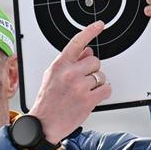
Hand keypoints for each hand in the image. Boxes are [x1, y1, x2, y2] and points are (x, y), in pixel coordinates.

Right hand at [29, 21, 111, 142]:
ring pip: (102, 76)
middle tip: (84, 81)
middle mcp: (70, 73)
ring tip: (84, 92)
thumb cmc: (47, 102)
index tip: (99, 25)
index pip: (77, 42)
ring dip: (97, 83)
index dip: (90, 31)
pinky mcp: (88, 100)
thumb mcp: (51, 76)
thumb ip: (69, 62)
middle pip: (95, 61)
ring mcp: (80, 86)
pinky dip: (102, 93)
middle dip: (92, 70)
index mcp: (60, 65)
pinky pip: (106, 89)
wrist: (43, 124)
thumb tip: (87, 52)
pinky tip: (91, 98)